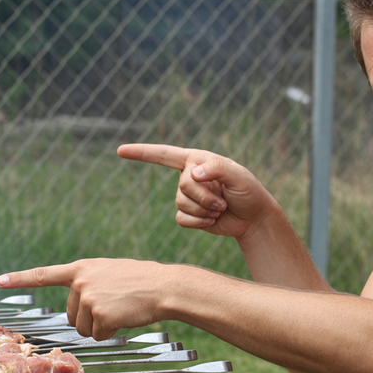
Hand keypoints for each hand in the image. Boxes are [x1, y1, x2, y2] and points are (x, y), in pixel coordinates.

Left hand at [0, 258, 168, 340]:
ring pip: (83, 329)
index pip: (44, 274)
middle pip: (71, 316)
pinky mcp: (99, 314)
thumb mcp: (109, 271)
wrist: (163, 286)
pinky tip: (125, 317)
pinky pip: (98, 335)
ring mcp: (88, 298)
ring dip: (100, 326)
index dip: (20, 279)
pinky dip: (112, 332)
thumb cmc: (141, 280)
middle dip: (90, 318)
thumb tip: (80, 302)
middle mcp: (80, 282)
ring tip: (121, 309)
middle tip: (114, 305)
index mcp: (81, 269)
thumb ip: (89, 281)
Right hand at [117, 143, 276, 238]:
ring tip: (221, 208)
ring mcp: (188, 197)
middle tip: (224, 200)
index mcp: (197, 160)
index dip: (141, 152)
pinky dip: (199, 221)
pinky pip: (182, 219)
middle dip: (205, 196)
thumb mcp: (239, 175)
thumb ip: (218, 168)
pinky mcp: (189, 215)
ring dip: (204, 209)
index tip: (120, 151)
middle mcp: (189, 176)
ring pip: (181, 204)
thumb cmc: (249, 192)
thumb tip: (193, 173)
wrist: (253, 218)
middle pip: (182, 186)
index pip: (164, 154)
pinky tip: (213, 219)